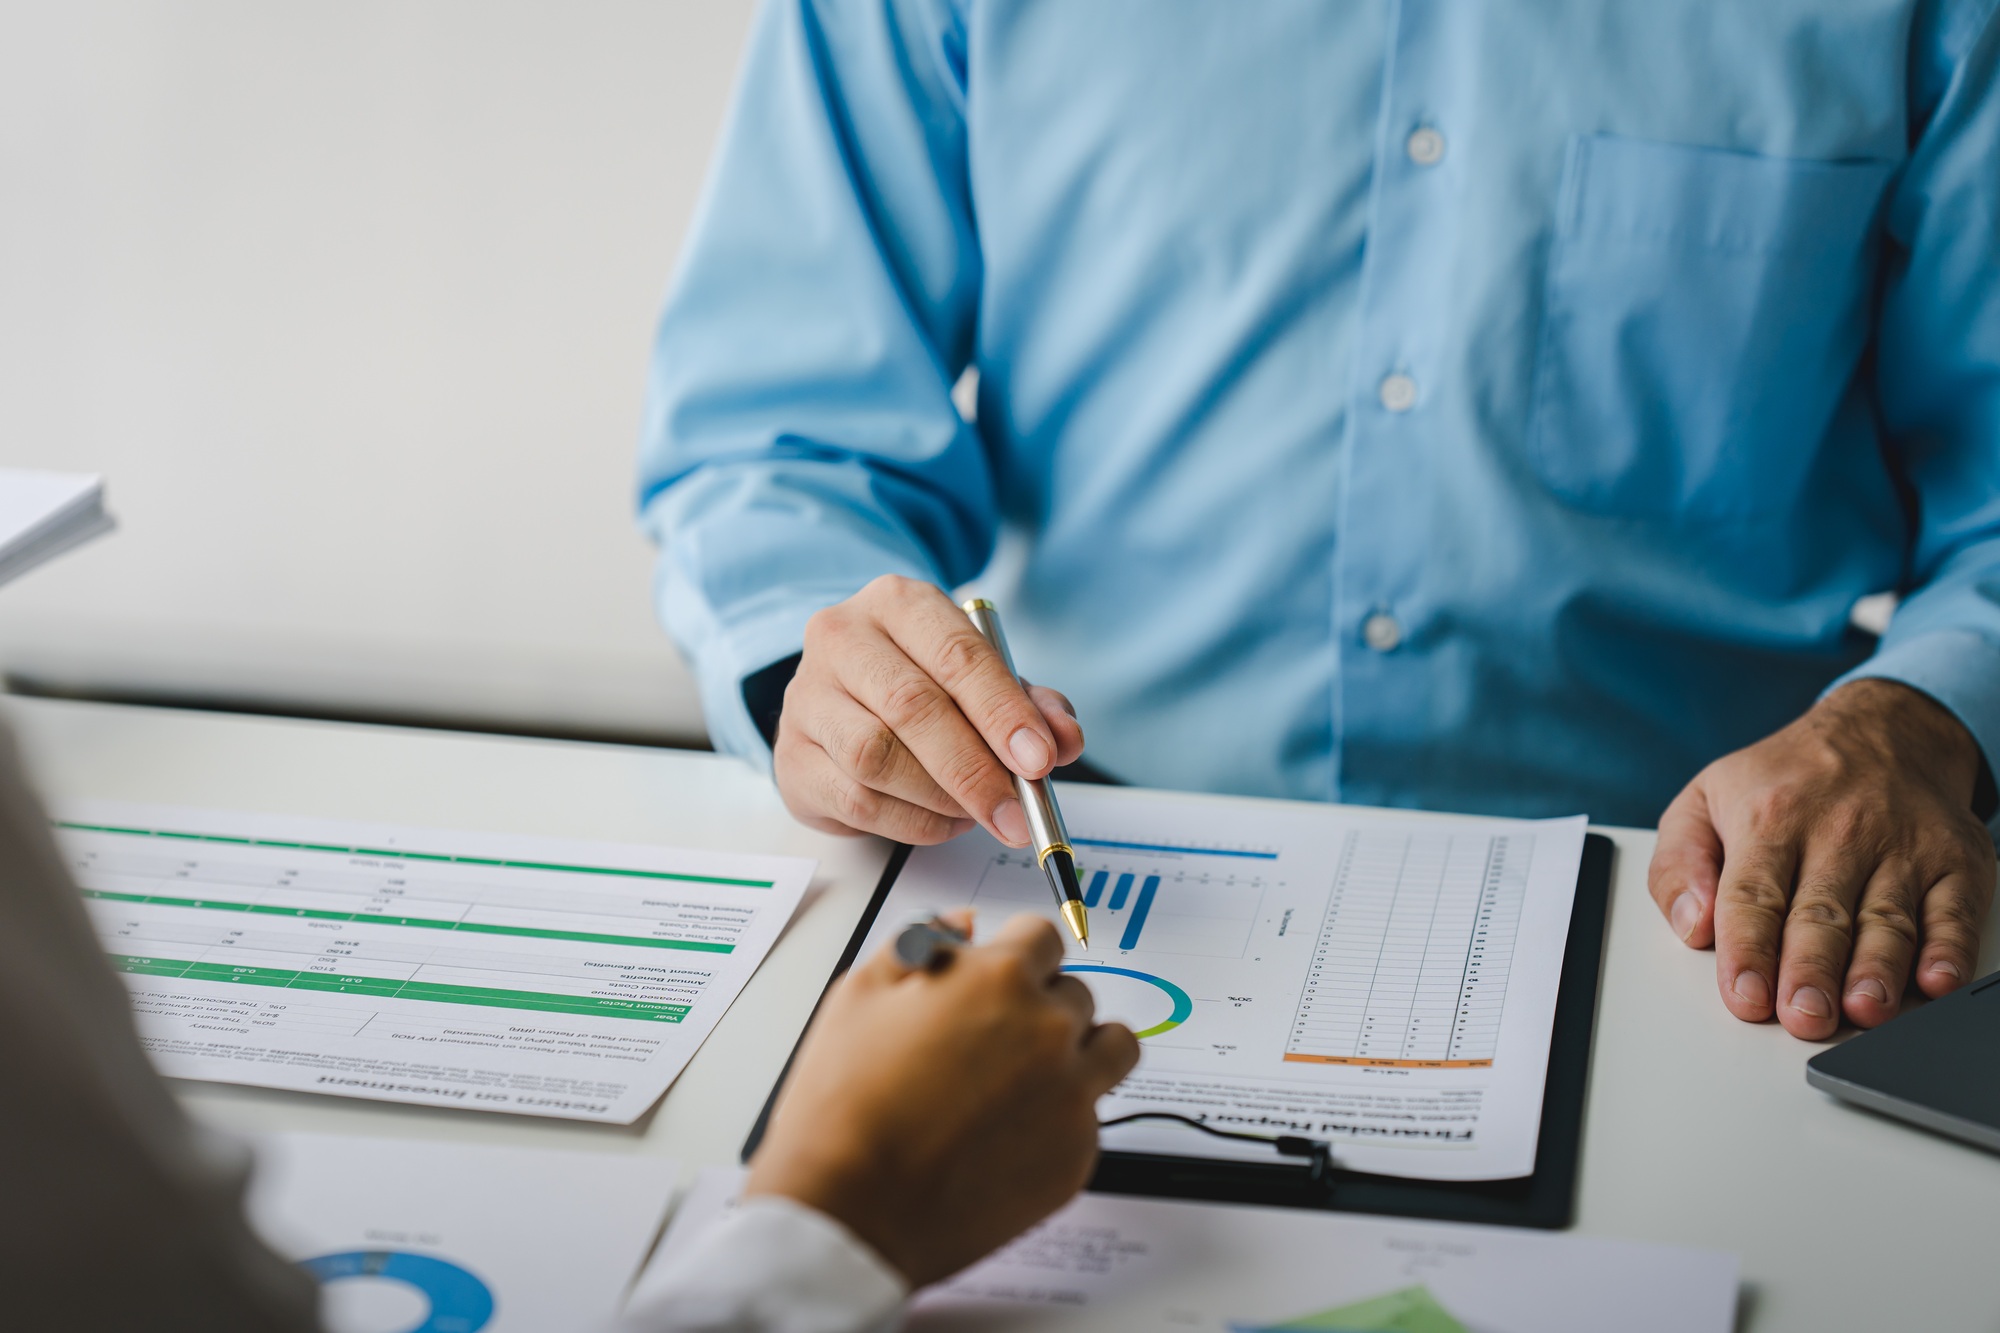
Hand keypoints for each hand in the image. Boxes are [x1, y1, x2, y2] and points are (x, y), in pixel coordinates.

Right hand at [745, 912, 1138, 1286]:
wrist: (850, 1208)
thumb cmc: (844, 1105)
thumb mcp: (860, 993)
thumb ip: (921, 939)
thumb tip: (962, 923)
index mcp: (999, 978)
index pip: (1042, 937)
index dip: (1014, 954)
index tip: (1000, 975)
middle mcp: (1049, 1030)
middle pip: (1075, 994)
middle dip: (1039, 1007)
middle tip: (993, 1041)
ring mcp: (1071, 1096)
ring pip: (1111, 1048)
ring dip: (1080, 1050)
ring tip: (1030, 1077)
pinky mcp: (1076, 1156)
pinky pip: (1091, 1118)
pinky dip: (1060, 1119)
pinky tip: (1007, 1134)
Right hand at [774, 576, 1085, 844]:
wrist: (841, 703)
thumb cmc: (921, 685)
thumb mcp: (983, 682)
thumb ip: (1030, 705)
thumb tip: (1064, 739)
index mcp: (897, 602)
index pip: (956, 654)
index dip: (1002, 711)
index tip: (1040, 760)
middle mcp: (842, 637)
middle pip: (913, 707)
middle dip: (975, 769)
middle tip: (1017, 812)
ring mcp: (808, 697)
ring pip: (876, 757)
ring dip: (941, 797)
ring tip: (977, 812)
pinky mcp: (792, 756)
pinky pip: (857, 800)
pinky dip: (913, 822)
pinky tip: (942, 819)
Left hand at [1649, 678, 1994, 1037]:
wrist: (1884, 730)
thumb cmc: (1783, 780)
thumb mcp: (1704, 800)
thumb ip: (1678, 865)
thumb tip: (1690, 925)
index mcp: (1768, 820)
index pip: (1752, 897)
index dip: (1749, 951)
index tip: (1746, 997)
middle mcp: (1838, 834)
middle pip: (1821, 915)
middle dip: (1811, 971)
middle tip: (1803, 1016)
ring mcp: (1901, 849)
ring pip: (1887, 920)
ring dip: (1877, 969)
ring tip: (1863, 1010)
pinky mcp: (1954, 863)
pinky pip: (1955, 912)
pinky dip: (1950, 949)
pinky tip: (1936, 980)